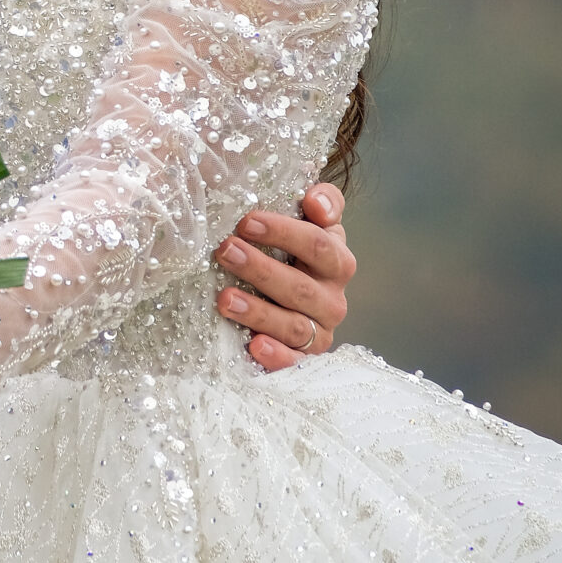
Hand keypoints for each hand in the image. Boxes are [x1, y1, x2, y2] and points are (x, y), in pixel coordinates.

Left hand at [214, 182, 354, 369]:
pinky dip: (277, 356)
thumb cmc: (294, 250)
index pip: (318, 245)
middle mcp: (332, 299)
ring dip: (259, 312)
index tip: (246, 221)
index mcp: (336, 260)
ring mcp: (319, 331)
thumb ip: (322, 202)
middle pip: (299, 287)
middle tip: (225, 251)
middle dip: (259, 268)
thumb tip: (316, 200)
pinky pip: (294, 362)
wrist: (292, 295)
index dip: (284, 232)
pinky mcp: (304, 359)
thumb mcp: (309, 221)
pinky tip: (254, 345)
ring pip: (294, 325)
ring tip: (225, 299)